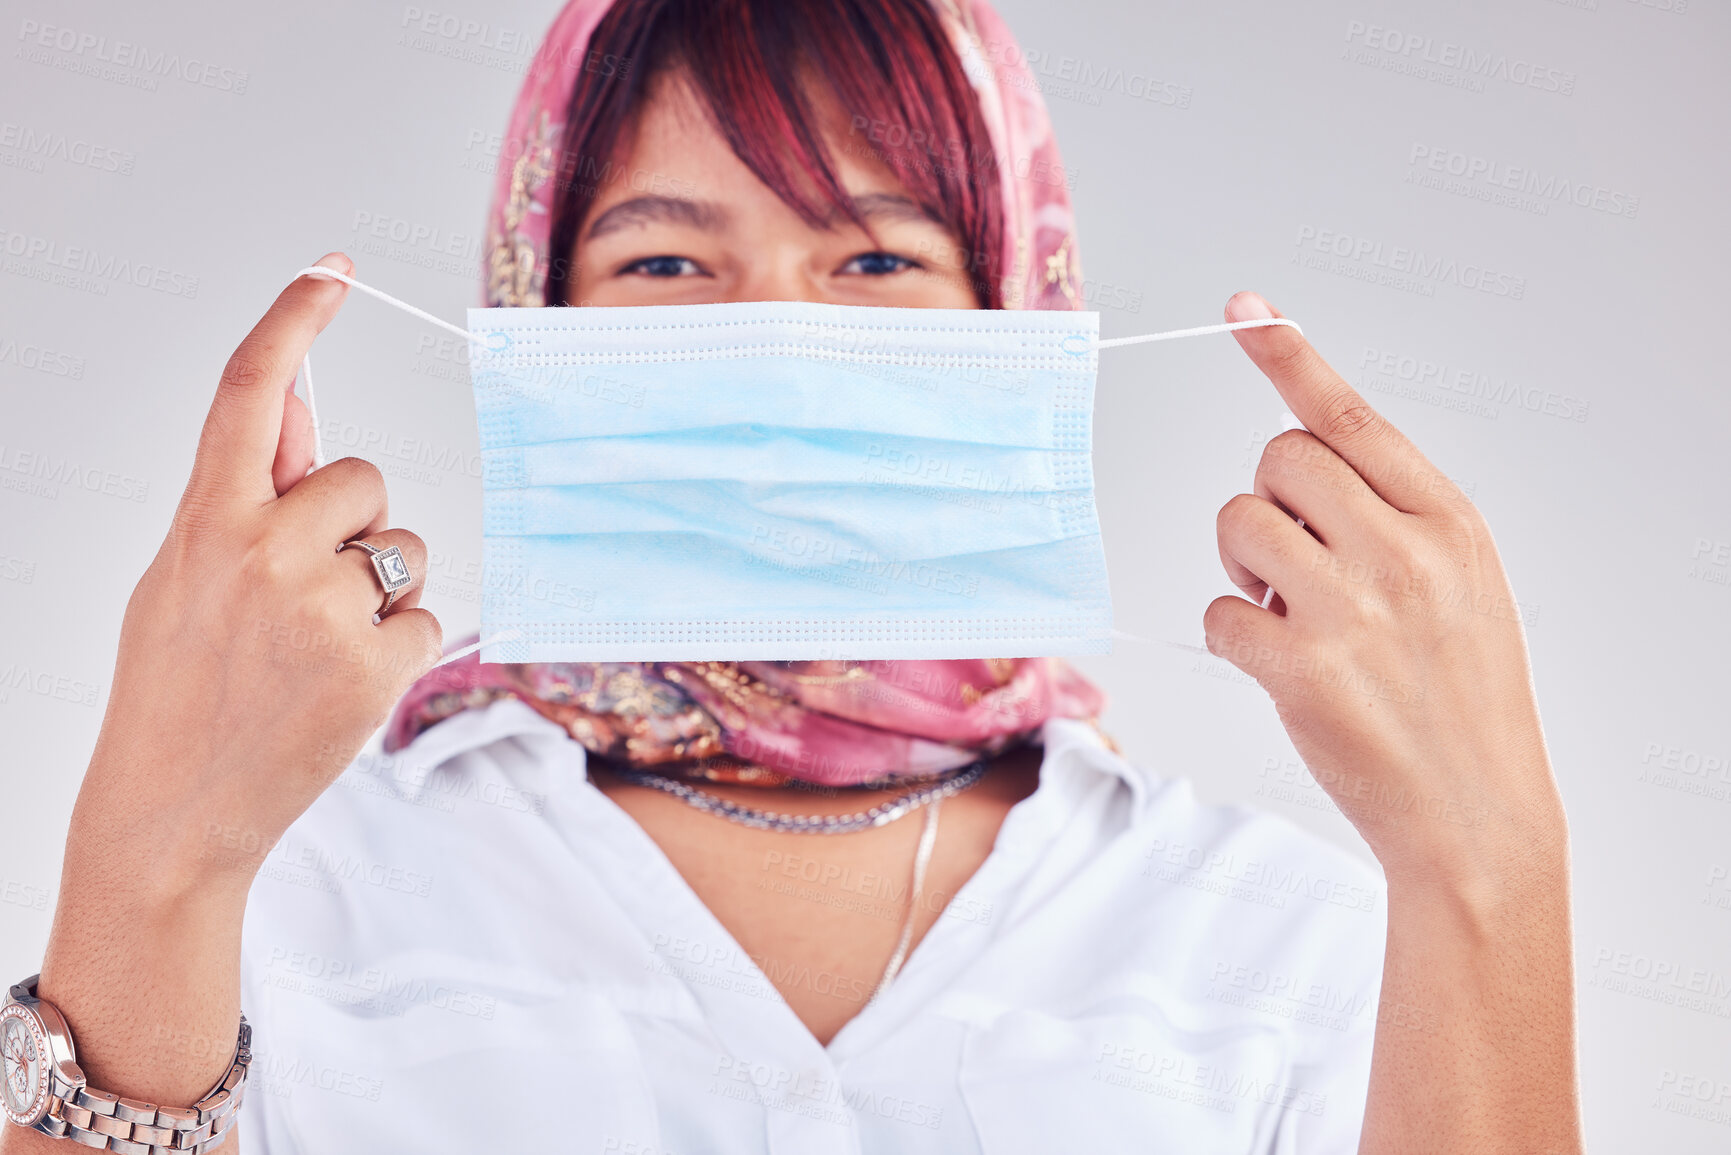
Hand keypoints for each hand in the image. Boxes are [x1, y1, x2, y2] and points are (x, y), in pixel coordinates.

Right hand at [74, 252, 442, 891]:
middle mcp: (263, 549)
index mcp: (205, 518)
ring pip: (405, 547)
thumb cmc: (175, 686)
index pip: (251, 390)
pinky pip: (426, 615)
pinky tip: (341, 685)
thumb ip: (242, 493)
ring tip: (314, 648)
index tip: (332, 268)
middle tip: (306, 591)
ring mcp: (321, 608)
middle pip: (365, 477)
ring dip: (379, 586)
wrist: (172, 812)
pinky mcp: (373, 665)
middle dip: (353, 522)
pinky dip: (398, 646)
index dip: (294, 318)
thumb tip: (303, 408)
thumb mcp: (182, 574)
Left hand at [1205, 292, 1564, 882]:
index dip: (1291, 357)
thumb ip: (1395, 519)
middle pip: (1279, 459)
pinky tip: (1276, 664)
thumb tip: (1303, 466)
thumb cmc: (1462, 697)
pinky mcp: (1301, 670)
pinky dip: (1232, 634)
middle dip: (1269, 502)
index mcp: (1449, 523)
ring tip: (1287, 611)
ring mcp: (1351, 611)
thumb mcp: (1465, 586)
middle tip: (1293, 562)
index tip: (1245, 308)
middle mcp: (1404, 554)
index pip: (1354, 417)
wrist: (1476, 815)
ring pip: (1237, 521)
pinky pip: (1218, 612)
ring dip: (1243, 563)